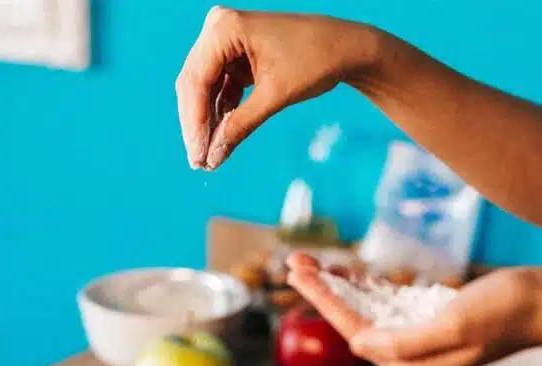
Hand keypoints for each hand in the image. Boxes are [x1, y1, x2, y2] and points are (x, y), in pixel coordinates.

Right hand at [176, 7, 381, 169]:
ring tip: (207, 157)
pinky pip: (219, 86)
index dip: (195, 123)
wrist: (346, 47)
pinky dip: (221, 112)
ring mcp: (226, 40)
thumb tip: (213, 157)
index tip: (197, 156)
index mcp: (225, 28)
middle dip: (197, 125)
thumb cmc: (315, 61)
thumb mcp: (275, 97)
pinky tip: (219, 138)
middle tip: (198, 161)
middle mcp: (219, 28)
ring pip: (204, 88)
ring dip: (207, 121)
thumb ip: (240, 126)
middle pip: (195, 84)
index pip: (197, 81)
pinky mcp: (235, 54)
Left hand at [285, 253, 541, 365]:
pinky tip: (351, 274)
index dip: (323, 300)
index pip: (354, 331)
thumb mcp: (453, 324)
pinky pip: (390, 305)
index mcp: (413, 365)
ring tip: (311, 263)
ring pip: (369, 310)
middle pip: (355, 320)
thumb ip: (404, 341)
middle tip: (294, 262)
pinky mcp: (435, 320)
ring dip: (340, 286)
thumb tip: (359, 345)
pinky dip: (368, 288)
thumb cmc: (506, 310)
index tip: (298, 274)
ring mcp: (424, 338)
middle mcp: (414, 358)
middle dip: (323, 290)